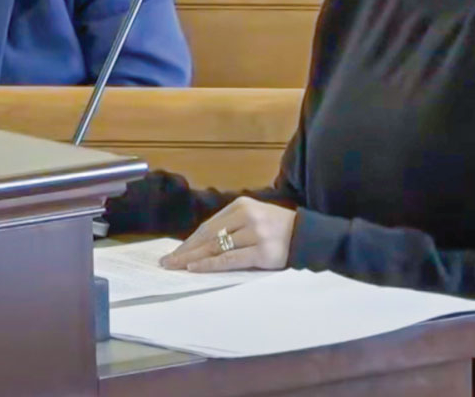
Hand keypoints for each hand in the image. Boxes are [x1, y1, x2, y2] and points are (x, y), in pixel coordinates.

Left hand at [160, 196, 296, 272]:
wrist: (307, 235)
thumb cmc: (276, 228)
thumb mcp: (253, 217)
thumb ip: (230, 226)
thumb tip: (199, 244)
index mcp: (241, 205)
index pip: (208, 226)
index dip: (189, 241)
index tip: (174, 252)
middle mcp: (246, 217)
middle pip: (208, 236)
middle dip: (186, 251)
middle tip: (168, 262)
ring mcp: (255, 234)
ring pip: (216, 248)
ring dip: (193, 259)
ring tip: (177, 268)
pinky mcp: (262, 252)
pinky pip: (230, 260)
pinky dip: (211, 264)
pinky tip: (196, 268)